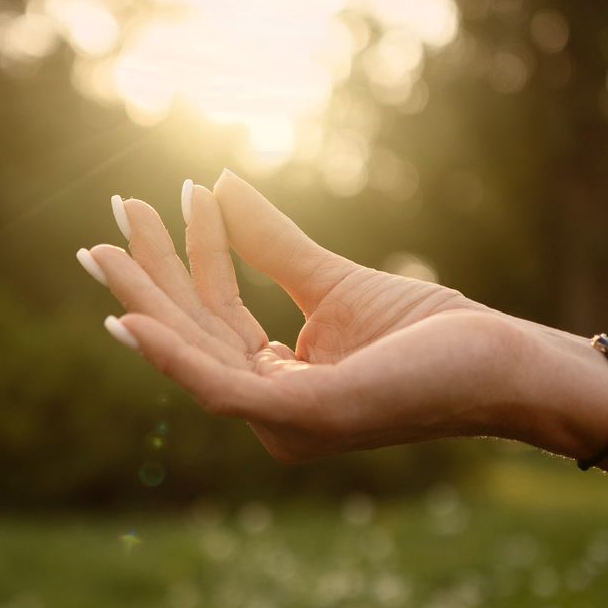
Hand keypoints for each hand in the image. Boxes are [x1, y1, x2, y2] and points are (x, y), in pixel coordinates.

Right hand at [78, 171, 528, 461]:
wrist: (502, 363)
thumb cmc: (432, 334)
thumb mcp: (334, 280)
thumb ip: (271, 243)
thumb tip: (217, 183)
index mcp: (280, 387)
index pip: (217, 315)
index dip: (188, 255)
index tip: (173, 193)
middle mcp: (272, 415)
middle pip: (194, 333)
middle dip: (146, 276)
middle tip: (108, 218)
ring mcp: (284, 424)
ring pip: (195, 353)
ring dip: (146, 298)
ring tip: (105, 247)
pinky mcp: (303, 418)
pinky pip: (219, 386)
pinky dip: (170, 354)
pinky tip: (130, 318)